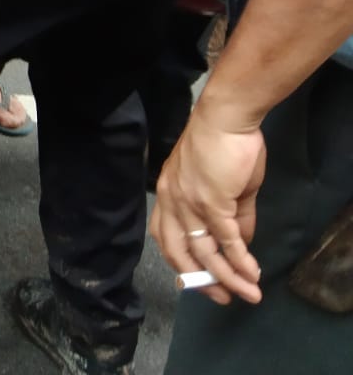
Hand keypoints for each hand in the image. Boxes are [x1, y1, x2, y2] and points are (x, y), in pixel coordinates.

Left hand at [150, 101, 266, 305]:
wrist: (226, 118)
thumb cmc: (224, 146)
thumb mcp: (226, 186)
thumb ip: (234, 216)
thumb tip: (241, 245)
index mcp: (167, 195)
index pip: (165, 237)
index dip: (180, 262)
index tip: (197, 281)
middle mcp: (171, 202)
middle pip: (179, 252)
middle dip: (201, 279)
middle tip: (222, 298)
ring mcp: (189, 203)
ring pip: (204, 252)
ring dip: (227, 277)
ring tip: (248, 293)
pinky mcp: (211, 203)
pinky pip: (225, 240)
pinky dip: (239, 260)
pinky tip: (251, 274)